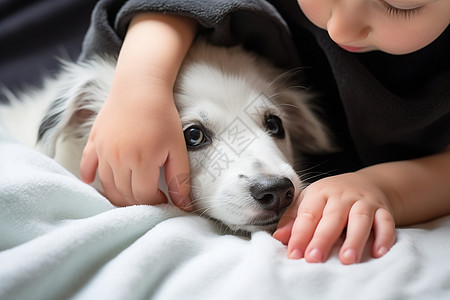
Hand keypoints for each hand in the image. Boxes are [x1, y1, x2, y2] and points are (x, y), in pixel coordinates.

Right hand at [80, 13, 196, 207]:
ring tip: (132, 192)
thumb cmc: (162, 116)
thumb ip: (180, 179)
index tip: (163, 197)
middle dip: (138, 201)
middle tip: (149, 195)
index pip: (143, 197)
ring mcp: (103, 152)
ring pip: (106, 185)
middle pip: (124, 194)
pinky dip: (90, 177)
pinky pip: (87, 165)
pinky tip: (94, 183)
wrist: (140, 87)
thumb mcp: (177, 148)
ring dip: (118, 194)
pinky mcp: (94, 142)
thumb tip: (185, 207)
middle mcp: (118, 160)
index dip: (155, 202)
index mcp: (141, 162)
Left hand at [273, 172, 395, 263]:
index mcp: (320, 193)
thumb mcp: (308, 201)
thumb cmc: (330, 198)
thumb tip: (279, 237)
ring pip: (360, 219)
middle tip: (314, 258)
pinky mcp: (383, 210)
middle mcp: (343, 196)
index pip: (308, 215)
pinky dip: (384, 237)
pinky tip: (378, 252)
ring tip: (347, 259)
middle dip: (323, 239)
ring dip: (354, 240)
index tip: (294, 254)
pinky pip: (386, 222)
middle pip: (332, 217)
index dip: (300, 235)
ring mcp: (364, 202)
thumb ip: (293, 219)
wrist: (364, 183)